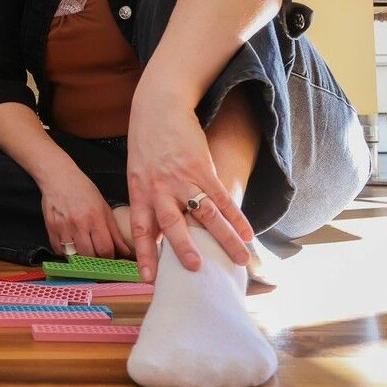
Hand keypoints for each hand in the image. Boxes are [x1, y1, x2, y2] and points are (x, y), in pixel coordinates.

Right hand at [39, 165, 131, 260]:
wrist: (58, 177)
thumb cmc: (83, 190)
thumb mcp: (103, 207)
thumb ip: (114, 231)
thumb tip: (125, 251)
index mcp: (95, 217)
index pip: (105, 249)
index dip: (109, 257)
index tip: (109, 256)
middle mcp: (79, 223)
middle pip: (89, 255)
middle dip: (95, 258)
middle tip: (96, 253)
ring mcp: (63, 227)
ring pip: (74, 256)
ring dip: (80, 256)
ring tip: (83, 248)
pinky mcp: (50, 228)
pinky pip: (59, 251)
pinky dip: (65, 252)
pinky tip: (70, 243)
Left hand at [127, 95, 253, 281]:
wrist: (158, 106)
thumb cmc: (146, 143)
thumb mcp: (137, 173)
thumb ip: (147, 202)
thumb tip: (156, 234)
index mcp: (140, 191)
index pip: (141, 229)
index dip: (145, 254)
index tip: (148, 280)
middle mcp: (160, 188)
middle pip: (172, 224)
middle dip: (184, 249)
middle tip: (196, 270)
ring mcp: (183, 178)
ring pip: (206, 215)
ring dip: (224, 239)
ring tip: (240, 260)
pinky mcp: (203, 168)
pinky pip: (222, 197)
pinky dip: (237, 216)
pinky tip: (248, 233)